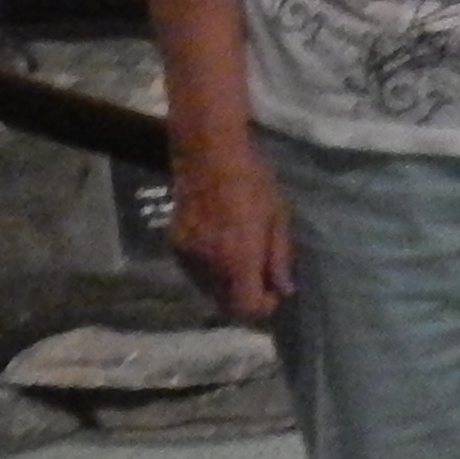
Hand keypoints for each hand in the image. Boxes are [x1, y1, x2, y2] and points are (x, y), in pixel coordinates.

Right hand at [171, 128, 294, 323]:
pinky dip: (209, 268)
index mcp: (239, 259)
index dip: (263, 306)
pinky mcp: (174, 245)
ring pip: (209, 289)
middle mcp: (210, 265)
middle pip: (225, 304)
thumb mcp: (277, 216)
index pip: (246, 308)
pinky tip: (218, 245)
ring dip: (226, 283)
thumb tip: (285, 290)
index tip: (273, 290)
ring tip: (238, 256)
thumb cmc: (252, 179)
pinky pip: (195, 271)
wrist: (208, 151)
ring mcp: (188, 256)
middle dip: (245, 296)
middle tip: (259, 274)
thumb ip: (279, 257)